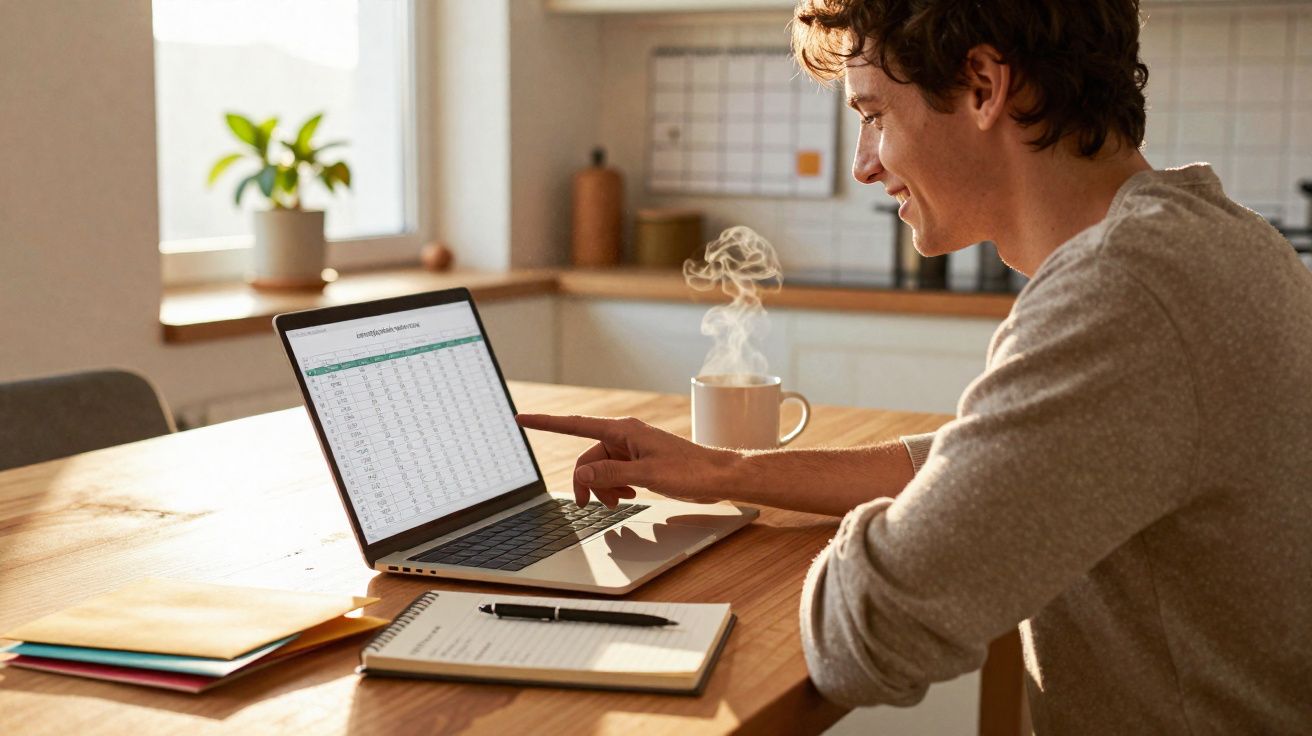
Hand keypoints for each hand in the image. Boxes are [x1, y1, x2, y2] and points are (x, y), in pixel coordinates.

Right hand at [515, 414, 738, 507]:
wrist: (717, 477)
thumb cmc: (689, 471)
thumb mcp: (646, 475)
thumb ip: (611, 474)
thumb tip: (581, 473)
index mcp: (623, 431)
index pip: (575, 425)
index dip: (546, 423)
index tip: (522, 418)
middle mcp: (624, 436)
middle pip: (587, 458)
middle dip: (588, 482)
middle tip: (593, 504)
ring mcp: (632, 449)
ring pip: (600, 469)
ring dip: (604, 488)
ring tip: (622, 501)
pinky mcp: (640, 462)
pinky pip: (614, 474)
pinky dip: (616, 487)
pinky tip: (630, 496)